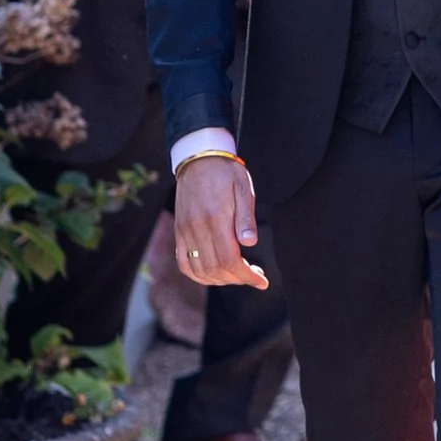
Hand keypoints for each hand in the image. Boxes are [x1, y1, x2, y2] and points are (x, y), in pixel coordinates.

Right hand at [173, 150, 269, 290]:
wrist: (199, 159)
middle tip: (253, 276)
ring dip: (219, 280)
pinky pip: (184, 263)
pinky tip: (214, 273)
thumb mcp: (243, 188)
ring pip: (198, 270)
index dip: (246, 276)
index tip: (261, 281)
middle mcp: (196, 228)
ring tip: (236, 275)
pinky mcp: (178, 232)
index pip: (229, 259)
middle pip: (215, 269)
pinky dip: (199, 275)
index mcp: (215, 218)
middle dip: (237, 279)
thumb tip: (250, 243)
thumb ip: (246, 217)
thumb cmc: (226, 173)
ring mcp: (184, 231)